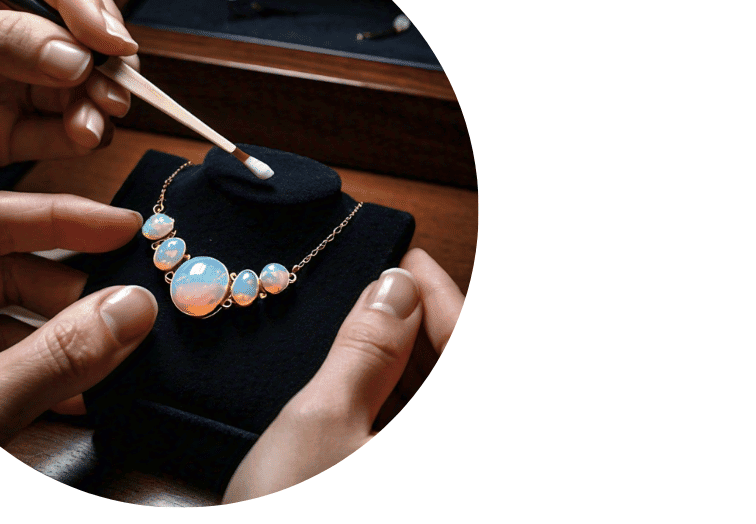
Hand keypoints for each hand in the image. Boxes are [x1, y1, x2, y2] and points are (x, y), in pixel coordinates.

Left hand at [0, 0, 138, 202]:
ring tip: (98, 114)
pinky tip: (83, 134)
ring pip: (73, 82)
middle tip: (115, 80)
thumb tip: (73, 54)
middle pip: (74, 28)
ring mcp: (0, 83)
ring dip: (96, 97)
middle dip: (102, 53)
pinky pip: (52, 130)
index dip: (86, 2)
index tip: (110, 39)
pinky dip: (76, 133)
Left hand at [0, 191, 158, 444]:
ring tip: (114, 357)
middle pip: (5, 271)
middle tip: (129, 306)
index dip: (63, 219)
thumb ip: (57, 357)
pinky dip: (38, 374)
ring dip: (62, 340)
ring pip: (5, 321)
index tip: (123, 230)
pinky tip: (80, 395)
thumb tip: (127, 312)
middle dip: (72, 291)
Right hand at [223, 248, 463, 501]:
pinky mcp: (397, 491)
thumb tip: (394, 287)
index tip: (408, 258)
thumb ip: (366, 347)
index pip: (466, 346)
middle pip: (454, 372)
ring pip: (431, 403)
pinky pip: (410, 433)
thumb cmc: (288, 516)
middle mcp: (447, 455)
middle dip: (422, 326)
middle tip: (381, 288)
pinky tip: (361, 383)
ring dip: (407, 365)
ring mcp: (423, 476)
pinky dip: (394, 403)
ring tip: (365, 330)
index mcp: (446, 435)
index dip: (441, 294)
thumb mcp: (322, 418)